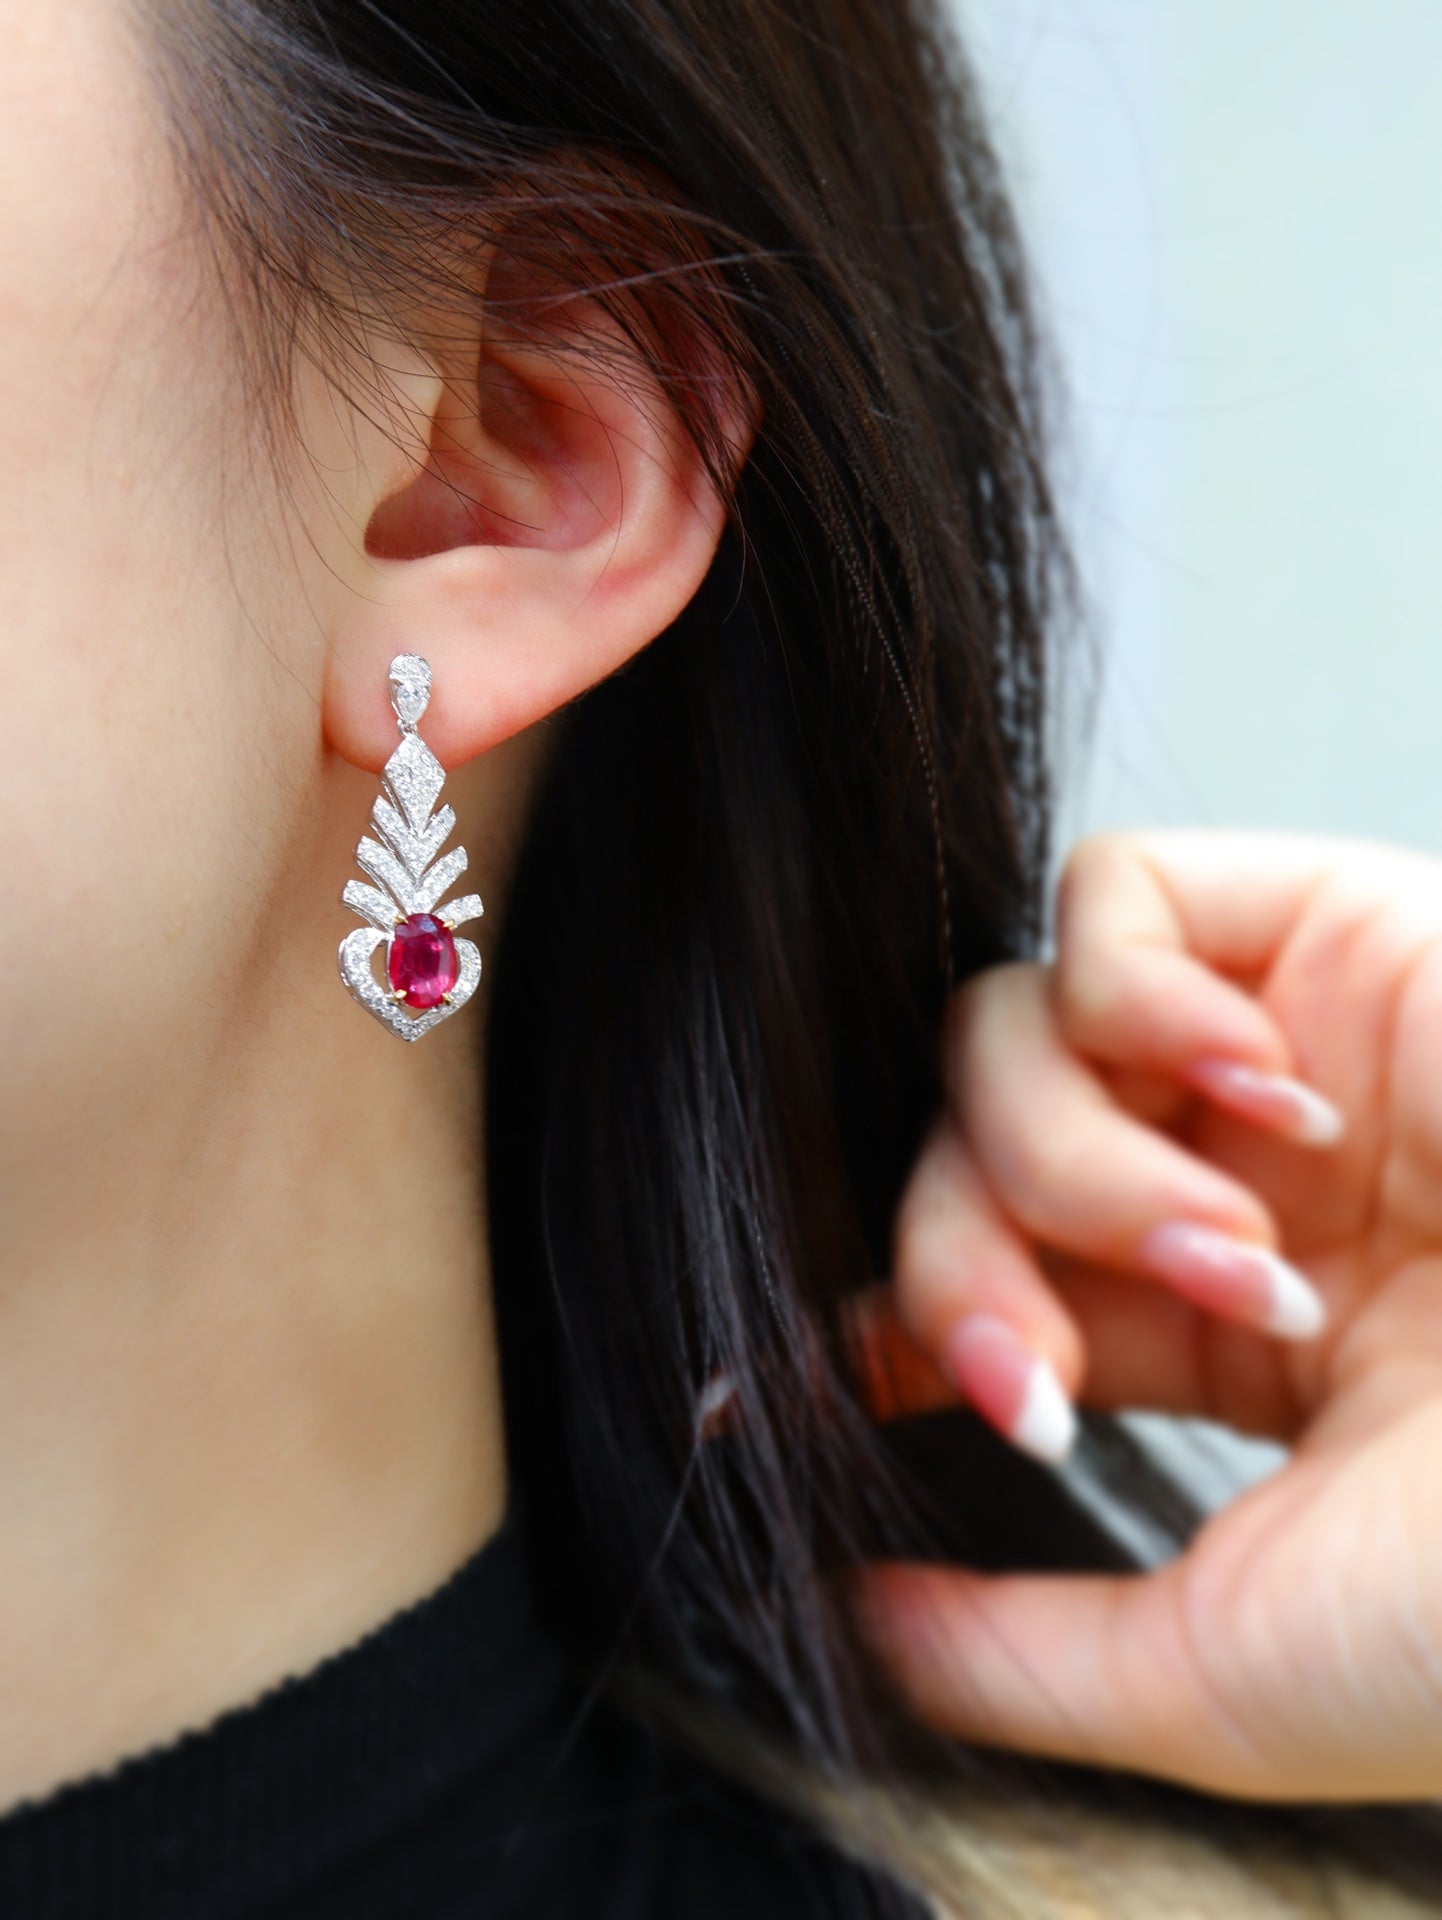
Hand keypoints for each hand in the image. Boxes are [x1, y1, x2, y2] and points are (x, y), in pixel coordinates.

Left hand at [849, 831, 1441, 1801]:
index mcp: (1222, 1339)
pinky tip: (1260, 1101)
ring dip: (1065, 1164)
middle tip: (1049, 1383)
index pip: (979, 1287)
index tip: (770, 1392)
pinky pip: (1111, 894)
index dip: (871, 1326)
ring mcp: (1277, 1054)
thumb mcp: (1236, 1668)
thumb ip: (1025, 1654)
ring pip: (1005, 1033)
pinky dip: (1130, 999)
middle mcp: (1238, 1181)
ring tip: (1231, 1257)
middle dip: (961, 1276)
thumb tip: (847, 1617)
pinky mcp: (1327, 927)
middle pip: (955, 1162)